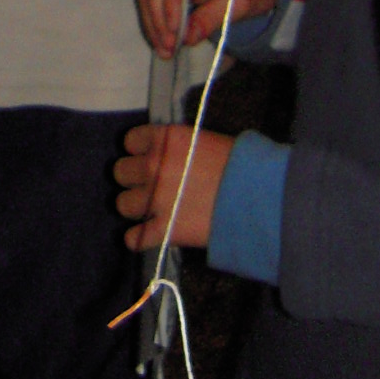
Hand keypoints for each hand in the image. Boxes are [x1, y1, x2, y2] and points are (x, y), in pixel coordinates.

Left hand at [113, 124, 233, 250]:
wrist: (259, 197)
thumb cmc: (241, 164)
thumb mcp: (206, 141)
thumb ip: (180, 147)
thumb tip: (171, 155)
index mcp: (166, 140)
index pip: (130, 141)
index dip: (139, 150)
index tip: (149, 157)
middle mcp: (154, 166)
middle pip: (120, 172)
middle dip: (133, 179)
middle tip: (149, 185)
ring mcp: (157, 199)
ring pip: (122, 204)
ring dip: (135, 207)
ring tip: (149, 210)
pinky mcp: (165, 229)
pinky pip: (134, 237)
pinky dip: (137, 239)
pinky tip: (144, 236)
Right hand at [136, 0, 278, 56]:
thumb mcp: (239, 2)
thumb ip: (213, 17)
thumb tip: (188, 38)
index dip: (171, 3)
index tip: (175, 31)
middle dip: (159, 17)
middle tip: (169, 46)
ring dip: (153, 23)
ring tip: (164, 50)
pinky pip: (154, 1)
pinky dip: (156, 22)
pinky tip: (162, 42)